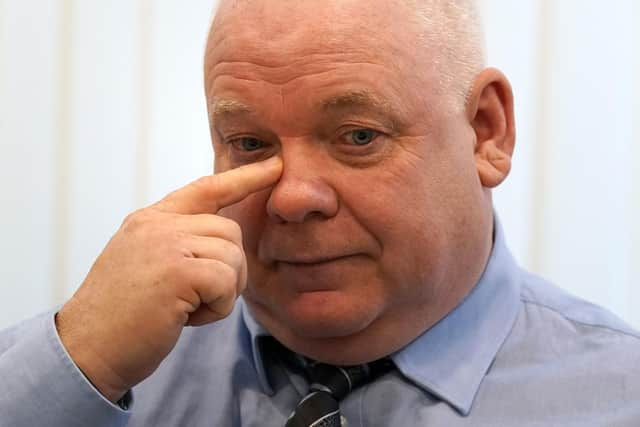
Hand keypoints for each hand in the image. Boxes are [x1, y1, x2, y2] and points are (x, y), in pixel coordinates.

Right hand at [55, 156, 281, 402]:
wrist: (87, 349)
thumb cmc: (123, 315)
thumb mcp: (145, 262)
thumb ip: (178, 242)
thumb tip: (225, 239)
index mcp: (152, 219)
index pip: (206, 188)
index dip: (244, 178)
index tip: (276, 166)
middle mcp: (159, 224)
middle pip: (230, 231)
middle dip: (228, 269)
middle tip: (197, 297)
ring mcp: (166, 243)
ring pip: (233, 256)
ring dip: (221, 292)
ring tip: (185, 307)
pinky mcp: (178, 270)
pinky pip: (227, 282)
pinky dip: (217, 307)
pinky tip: (186, 317)